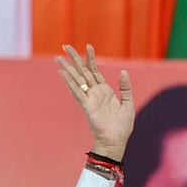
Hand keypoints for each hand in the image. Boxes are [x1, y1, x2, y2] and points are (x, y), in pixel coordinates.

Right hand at [55, 44, 133, 160]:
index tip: (89, 46)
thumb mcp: (128, 104)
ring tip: (58, 57)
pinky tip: (62, 73)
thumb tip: (123, 71)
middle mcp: (95, 92)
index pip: (95, 71)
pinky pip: (77, 91)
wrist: (116, 140)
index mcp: (105, 91)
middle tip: (65, 46)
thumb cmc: (122, 126)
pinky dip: (69, 82)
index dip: (92, 59)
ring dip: (68, 68)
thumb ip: (125, 88)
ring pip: (77, 79)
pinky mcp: (87, 106)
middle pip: (83, 72)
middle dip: (75, 58)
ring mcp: (89, 98)